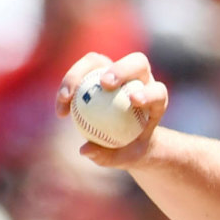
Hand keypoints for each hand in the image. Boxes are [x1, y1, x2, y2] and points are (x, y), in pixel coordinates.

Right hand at [56, 52, 168, 167]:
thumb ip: (108, 157)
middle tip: (103, 84)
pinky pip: (79, 71)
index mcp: (155, 100)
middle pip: (138, 62)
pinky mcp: (95, 70)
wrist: (123, 138)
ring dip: (81, 72)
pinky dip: (67, 86)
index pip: (158, 91)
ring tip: (68, 97)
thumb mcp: (125, 159)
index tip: (134, 101)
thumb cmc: (129, 149)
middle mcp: (140, 80)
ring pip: (99, 60)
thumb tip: (85, 150)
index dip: (149, 93)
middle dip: (122, 69)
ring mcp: (116, 72)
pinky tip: (62, 109)